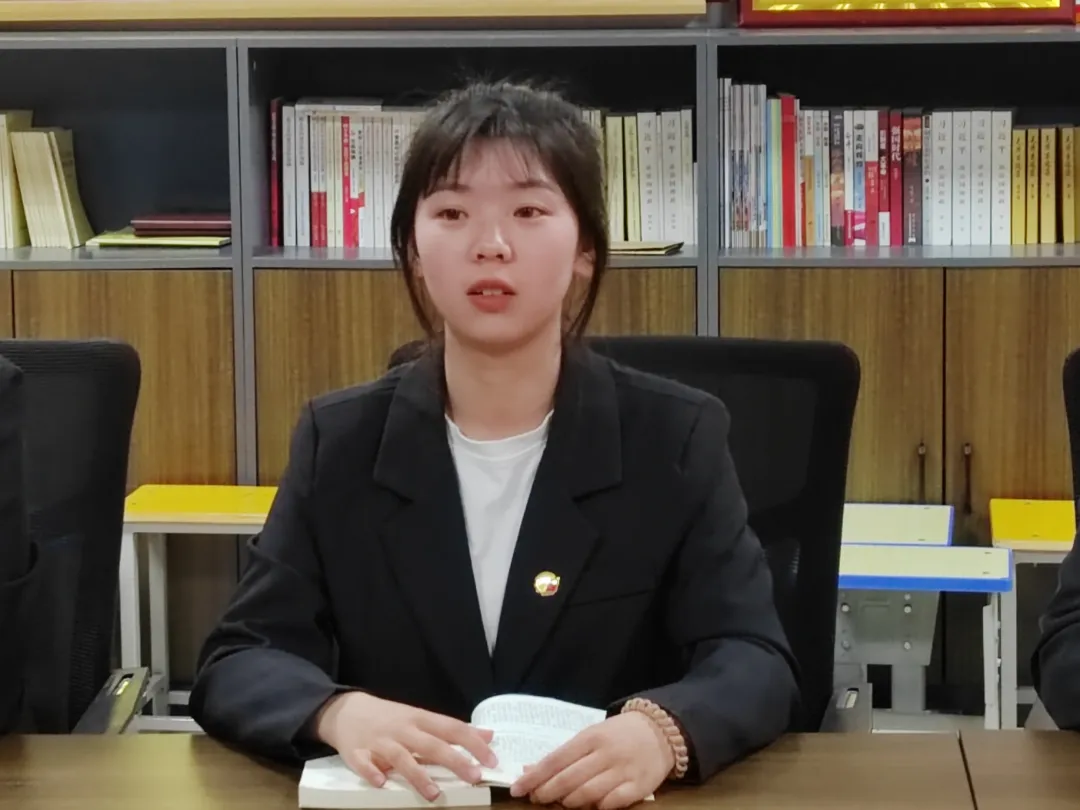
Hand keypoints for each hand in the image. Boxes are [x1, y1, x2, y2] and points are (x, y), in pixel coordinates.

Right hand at [314, 691, 497, 799]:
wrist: (347, 710)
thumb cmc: (390, 717)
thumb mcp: (422, 717)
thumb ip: (454, 729)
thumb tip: (488, 735)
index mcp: (420, 718)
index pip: (452, 728)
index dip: (473, 743)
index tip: (491, 760)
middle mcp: (402, 729)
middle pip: (431, 744)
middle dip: (454, 760)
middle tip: (475, 776)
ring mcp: (379, 741)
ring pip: (401, 757)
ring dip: (418, 775)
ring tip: (434, 793)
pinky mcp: (357, 753)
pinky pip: (364, 764)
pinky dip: (372, 772)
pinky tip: (381, 783)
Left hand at [509, 711, 674, 808]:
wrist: (660, 731)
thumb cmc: (617, 735)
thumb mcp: (590, 736)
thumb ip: (564, 754)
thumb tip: (531, 769)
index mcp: (590, 737)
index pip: (556, 759)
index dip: (535, 776)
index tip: (517, 788)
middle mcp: (605, 753)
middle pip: (569, 778)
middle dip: (547, 791)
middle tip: (536, 799)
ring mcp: (623, 770)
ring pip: (588, 793)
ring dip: (570, 802)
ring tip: (562, 802)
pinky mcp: (639, 786)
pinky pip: (613, 802)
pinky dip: (599, 807)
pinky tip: (591, 806)